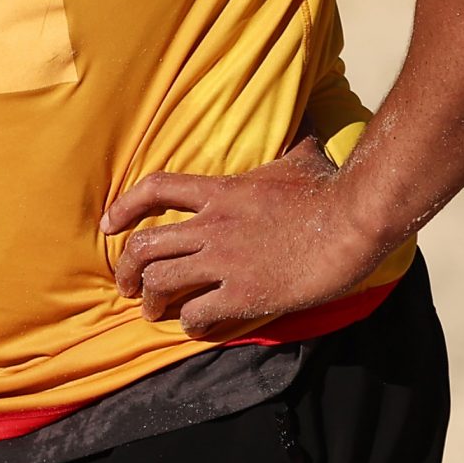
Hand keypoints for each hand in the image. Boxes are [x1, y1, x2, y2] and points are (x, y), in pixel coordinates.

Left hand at [100, 139, 389, 340]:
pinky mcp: (244, 293)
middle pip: (145, 245)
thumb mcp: (300, 160)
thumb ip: (289, 150)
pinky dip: (189, 323)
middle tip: (125, 286)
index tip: (107, 225)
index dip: (124, 207)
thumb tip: (307, 136)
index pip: (154, 189)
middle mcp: (212, 225)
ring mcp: (225, 260)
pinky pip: (198, 312)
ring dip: (150, 301)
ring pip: (161, 281)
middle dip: (126, 269)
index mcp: (220, 191)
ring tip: (151, 312)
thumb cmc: (332, 188)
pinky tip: (194, 326)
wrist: (355, 220)